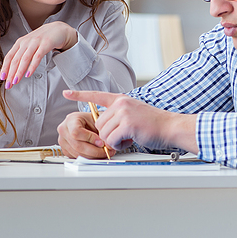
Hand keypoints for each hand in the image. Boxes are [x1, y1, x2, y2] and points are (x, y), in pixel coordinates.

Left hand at [0, 22, 78, 88]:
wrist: (57, 29)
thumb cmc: (42, 39)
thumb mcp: (29, 45)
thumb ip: (22, 54)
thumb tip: (13, 69)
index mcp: (20, 43)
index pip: (9, 56)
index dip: (4, 67)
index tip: (2, 78)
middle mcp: (26, 42)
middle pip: (16, 59)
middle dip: (11, 73)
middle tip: (8, 84)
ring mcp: (35, 42)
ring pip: (25, 59)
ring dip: (19, 71)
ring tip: (16, 81)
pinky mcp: (45, 44)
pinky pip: (37, 57)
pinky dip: (32, 66)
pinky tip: (29, 74)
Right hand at [57, 110, 113, 158]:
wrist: (83, 122)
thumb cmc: (89, 120)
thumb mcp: (96, 120)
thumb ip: (101, 131)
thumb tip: (106, 145)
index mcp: (70, 120)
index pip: (76, 131)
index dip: (90, 138)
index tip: (101, 142)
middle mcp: (64, 131)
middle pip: (78, 146)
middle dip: (95, 151)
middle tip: (107, 151)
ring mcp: (62, 142)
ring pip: (78, 154)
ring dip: (93, 156)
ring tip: (104, 153)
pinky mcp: (65, 150)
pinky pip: (77, 157)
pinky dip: (89, 158)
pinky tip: (96, 154)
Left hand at [60, 90, 198, 155]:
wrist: (169, 127)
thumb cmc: (154, 124)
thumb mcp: (133, 112)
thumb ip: (118, 115)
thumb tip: (103, 127)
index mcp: (121, 99)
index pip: (97, 95)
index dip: (80, 95)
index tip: (66, 92)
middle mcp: (121, 104)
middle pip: (98, 123)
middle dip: (108, 134)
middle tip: (123, 135)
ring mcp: (124, 113)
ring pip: (103, 132)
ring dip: (113, 140)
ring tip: (128, 137)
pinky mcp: (127, 124)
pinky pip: (112, 139)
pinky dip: (118, 145)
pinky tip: (130, 140)